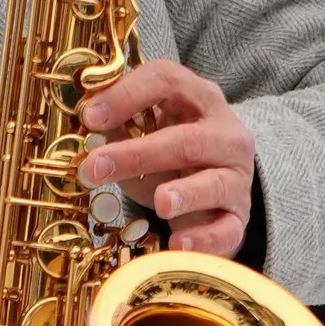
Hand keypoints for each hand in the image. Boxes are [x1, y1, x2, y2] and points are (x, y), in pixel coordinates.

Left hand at [79, 58, 257, 257]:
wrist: (217, 192)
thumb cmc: (172, 159)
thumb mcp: (146, 134)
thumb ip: (118, 126)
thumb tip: (86, 123)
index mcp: (199, 100)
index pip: (168, 81)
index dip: (127, 95)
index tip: (89, 117)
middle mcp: (225, 134)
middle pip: (186, 140)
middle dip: (137, 153)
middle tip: (94, 168)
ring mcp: (236, 177)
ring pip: (215, 183)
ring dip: (186, 193)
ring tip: (160, 203)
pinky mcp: (238, 217)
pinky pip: (226, 229)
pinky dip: (205, 239)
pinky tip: (179, 244)